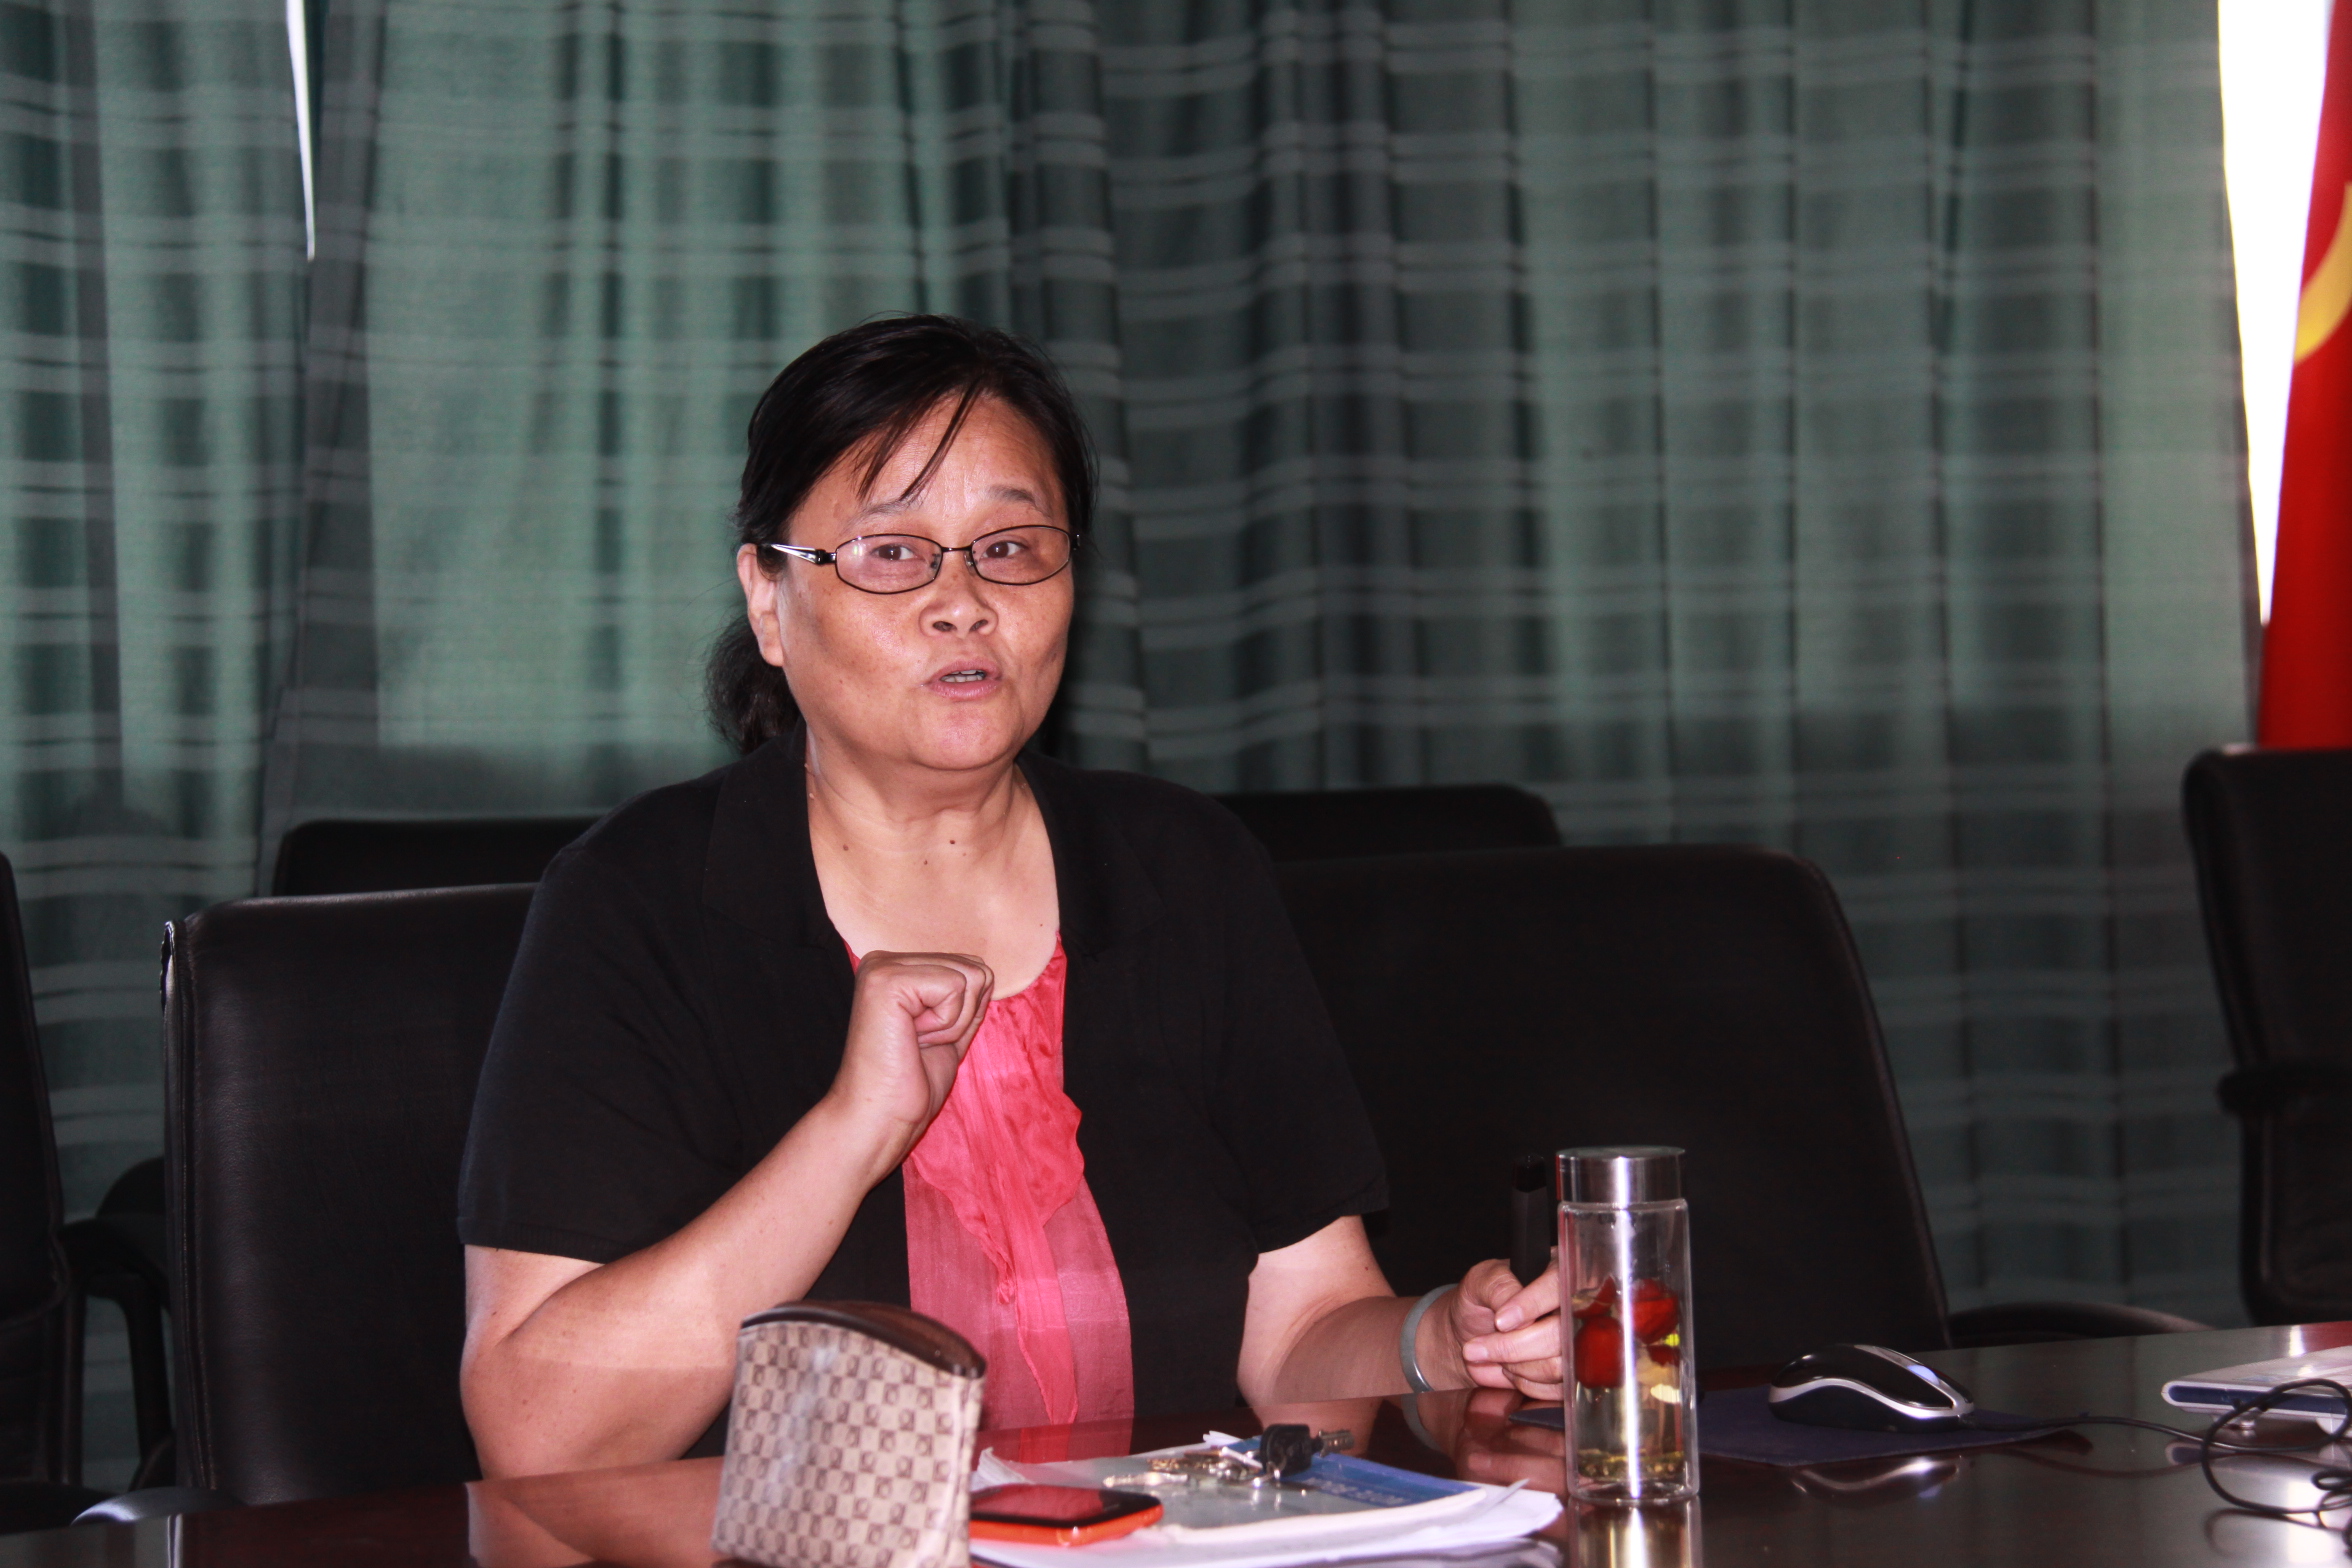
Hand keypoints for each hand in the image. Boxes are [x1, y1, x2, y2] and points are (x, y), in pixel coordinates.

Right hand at [824, 951, 991, 1163]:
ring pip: (969, 976)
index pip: (969, 966)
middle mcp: (885, 960)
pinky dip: (947, 1023)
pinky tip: (914, 1039)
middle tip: (920, 1042)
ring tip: (916, 1041)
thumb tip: (988, 972)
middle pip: (974, 968)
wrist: (882, 1117)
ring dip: (954, 1022)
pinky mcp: (887, 979)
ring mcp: (883, 966)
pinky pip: (956, 987)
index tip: (924, 1040)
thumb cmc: (913, 1083)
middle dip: (962, 1015)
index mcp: (897, 968)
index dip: (964, 1013)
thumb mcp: (950, 1030)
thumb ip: (965, 999)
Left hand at [1443, 1258, 1562, 1399]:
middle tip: (1475, 1349)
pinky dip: (1526, 1384)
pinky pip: (1557, 1389)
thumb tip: (1514, 1309)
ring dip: (1518, 1367)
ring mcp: (1579, 1344)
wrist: (1472, 1338)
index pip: (1558, 1286)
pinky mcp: (1574, 1374)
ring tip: (1492, 1356)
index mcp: (1559, 1272)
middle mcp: (1576, 1308)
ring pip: (1560, 1366)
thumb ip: (1496, 1286)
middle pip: (1560, 1334)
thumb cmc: (1479, 1302)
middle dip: (1514, 1347)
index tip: (1500, 1322)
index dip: (1532, 1305)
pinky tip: (1508, 1370)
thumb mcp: (1479, 1282)